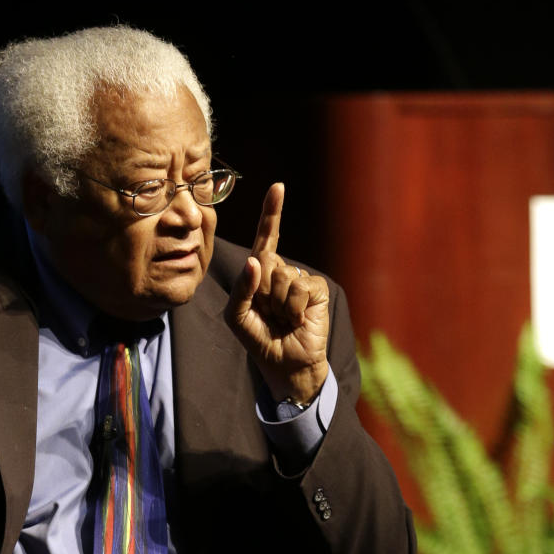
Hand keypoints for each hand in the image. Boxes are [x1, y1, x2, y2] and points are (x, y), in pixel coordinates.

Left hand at [224, 182, 329, 403]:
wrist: (287, 366)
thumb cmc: (259, 341)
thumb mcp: (236, 317)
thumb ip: (240, 288)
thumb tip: (256, 260)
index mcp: (260, 275)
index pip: (265, 239)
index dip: (271, 213)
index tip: (278, 187)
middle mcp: (281, 272)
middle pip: (266, 262)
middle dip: (262, 292)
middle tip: (268, 315)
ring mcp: (300, 279)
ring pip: (283, 276)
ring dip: (278, 304)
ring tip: (282, 320)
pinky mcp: (316, 290)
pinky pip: (300, 288)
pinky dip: (294, 309)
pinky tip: (297, 321)